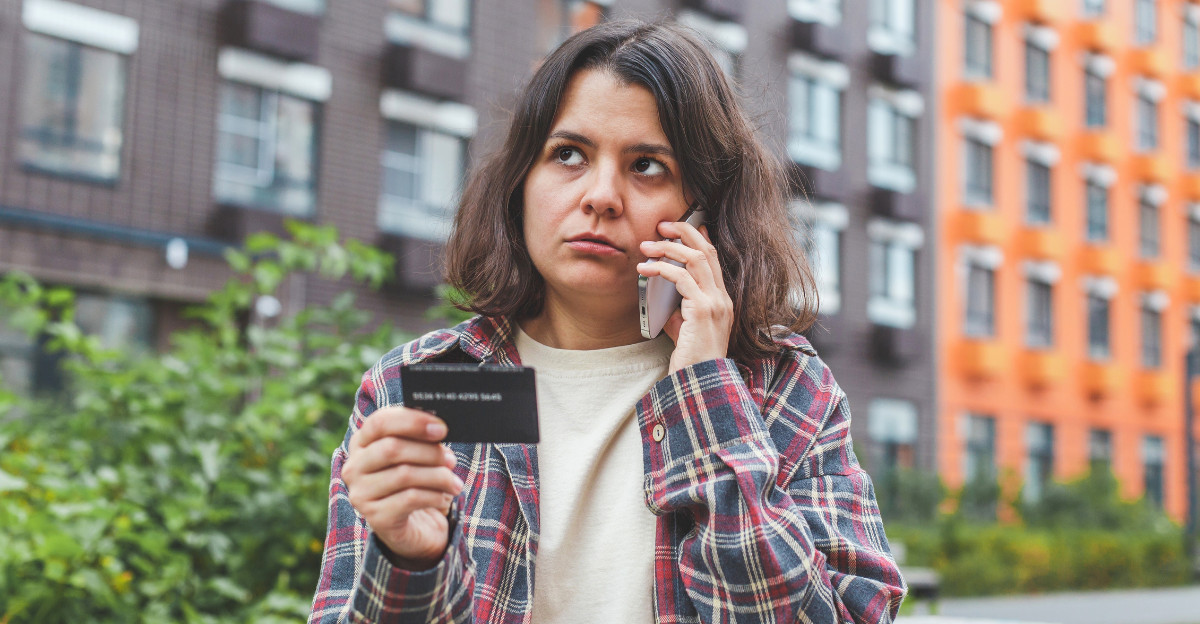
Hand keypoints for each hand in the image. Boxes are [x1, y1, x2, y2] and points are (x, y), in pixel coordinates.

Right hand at [343, 407, 463, 569]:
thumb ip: (421, 439)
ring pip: (404, 474)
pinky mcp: (376, 517)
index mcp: (362, 443)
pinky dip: (435, 496)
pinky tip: (445, 498)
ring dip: (438, 476)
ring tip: (454, 483)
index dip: (412, 421)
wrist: (414, 528)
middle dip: (430, 452)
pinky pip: (410, 499)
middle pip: (392, 448)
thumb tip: (439, 428)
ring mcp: (361, 494)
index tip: (442, 429)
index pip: (380, 422)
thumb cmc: (416, 482)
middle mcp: (354, 467)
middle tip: (451, 460)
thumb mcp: (416, 456)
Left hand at [637, 221, 733, 373]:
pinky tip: (645, 269)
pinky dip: (661, 268)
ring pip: (695, 259)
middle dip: (684, 232)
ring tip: (647, 245)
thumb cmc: (691, 359)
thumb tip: (661, 293)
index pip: (713, 258)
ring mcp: (715, 302)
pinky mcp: (703, 310)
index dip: (699, 237)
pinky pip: (681, 278)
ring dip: (668, 247)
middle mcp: (722, 297)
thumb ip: (678, 308)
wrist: (700, 382)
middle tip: (662, 225)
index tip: (681, 226)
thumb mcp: (684, 327)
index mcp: (721, 299)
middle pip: (707, 250)